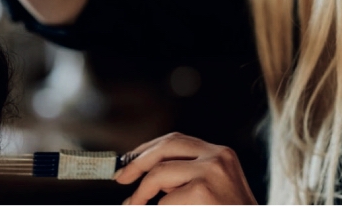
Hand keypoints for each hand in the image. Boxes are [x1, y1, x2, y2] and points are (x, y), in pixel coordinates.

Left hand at [115, 132, 256, 204]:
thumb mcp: (211, 188)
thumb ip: (184, 175)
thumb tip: (144, 173)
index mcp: (220, 154)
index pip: (175, 140)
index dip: (148, 150)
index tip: (129, 162)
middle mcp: (218, 156)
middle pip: (166, 146)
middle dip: (137, 162)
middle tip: (121, 179)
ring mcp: (213, 171)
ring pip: (161, 173)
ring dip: (142, 192)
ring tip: (134, 204)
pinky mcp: (205, 190)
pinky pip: (167, 199)